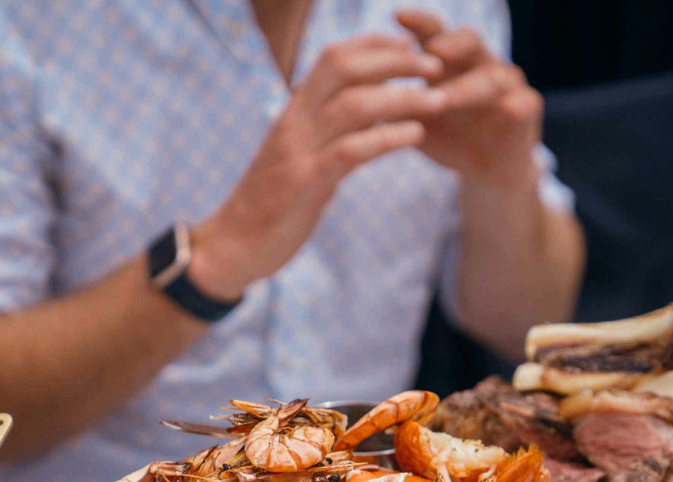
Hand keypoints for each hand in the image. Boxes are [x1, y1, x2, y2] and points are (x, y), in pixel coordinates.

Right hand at [189, 35, 446, 299]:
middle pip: (344, 68)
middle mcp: (294, 122)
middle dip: (394, 61)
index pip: (334, 59)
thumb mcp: (300, 161)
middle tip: (435, 64)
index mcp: (294, 113)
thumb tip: (359, 122)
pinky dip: (387, 138)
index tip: (409, 44)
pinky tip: (416, 134)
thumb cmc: (271, 207)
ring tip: (438, 100)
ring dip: (402, 98)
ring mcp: (298, 151)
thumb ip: (325, 137)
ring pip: (353, 105)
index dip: (374, 45)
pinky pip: (351, 151)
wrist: (234, 246)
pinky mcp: (306, 183)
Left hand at [395, 10, 542, 191]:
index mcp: (451, 62)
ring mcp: (507, 85)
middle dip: (450, 44)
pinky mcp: (527, 110)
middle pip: (468, 42)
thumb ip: (392, 104)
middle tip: (430, 51)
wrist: (485, 172)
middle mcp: (480, 64)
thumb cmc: (449, 138)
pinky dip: (516, 105)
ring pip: (493, 75)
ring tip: (446, 99)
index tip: (397, 16)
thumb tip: (349, 93)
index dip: (419, 23)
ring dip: (468, 87)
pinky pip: (524, 103)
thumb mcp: (414, 121)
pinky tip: (507, 109)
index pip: (434, 34)